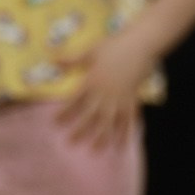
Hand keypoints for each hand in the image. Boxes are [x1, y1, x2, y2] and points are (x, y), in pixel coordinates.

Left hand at [57, 31, 156, 146]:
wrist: (141, 44)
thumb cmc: (115, 45)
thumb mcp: (91, 51)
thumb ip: (72, 59)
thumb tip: (52, 61)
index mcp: (92, 81)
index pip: (74, 101)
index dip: (65, 112)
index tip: (55, 123)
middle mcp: (105, 93)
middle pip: (90, 115)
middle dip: (80, 129)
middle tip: (71, 142)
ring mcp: (120, 98)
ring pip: (109, 121)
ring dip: (102, 137)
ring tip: (95, 150)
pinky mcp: (133, 100)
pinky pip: (128, 119)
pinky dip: (125, 133)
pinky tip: (122, 145)